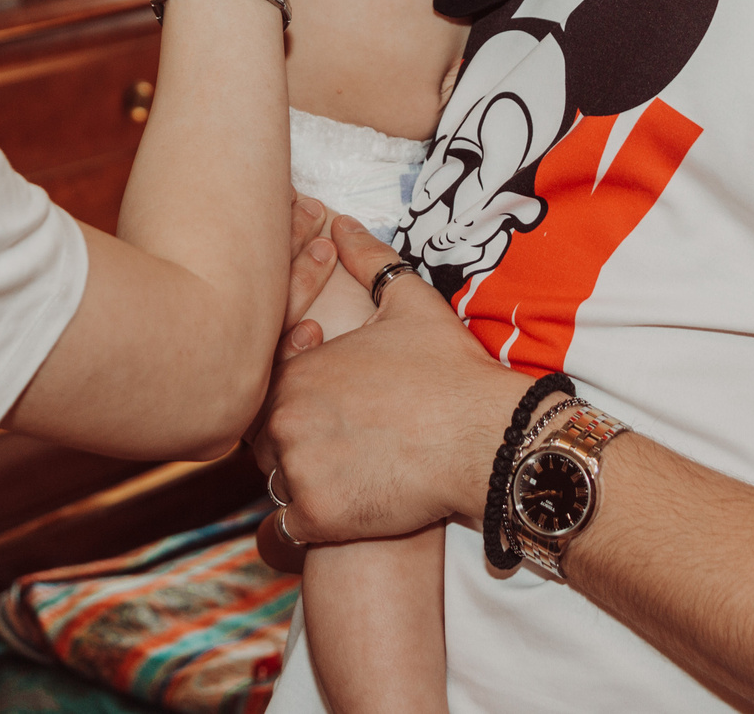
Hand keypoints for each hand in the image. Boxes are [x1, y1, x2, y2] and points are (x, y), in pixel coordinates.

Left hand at [253, 218, 531, 568]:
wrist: (489, 439)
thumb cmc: (452, 371)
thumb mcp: (411, 303)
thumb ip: (369, 261)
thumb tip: (341, 223)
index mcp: (297, 370)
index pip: (266, 390)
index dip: (298, 398)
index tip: (339, 407)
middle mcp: (285, 418)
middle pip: (264, 440)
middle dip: (294, 443)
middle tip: (342, 447)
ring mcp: (298, 470)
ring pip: (276, 484)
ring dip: (301, 483)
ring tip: (348, 478)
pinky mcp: (318, 517)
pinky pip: (290, 529)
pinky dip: (311, 525)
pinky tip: (345, 513)